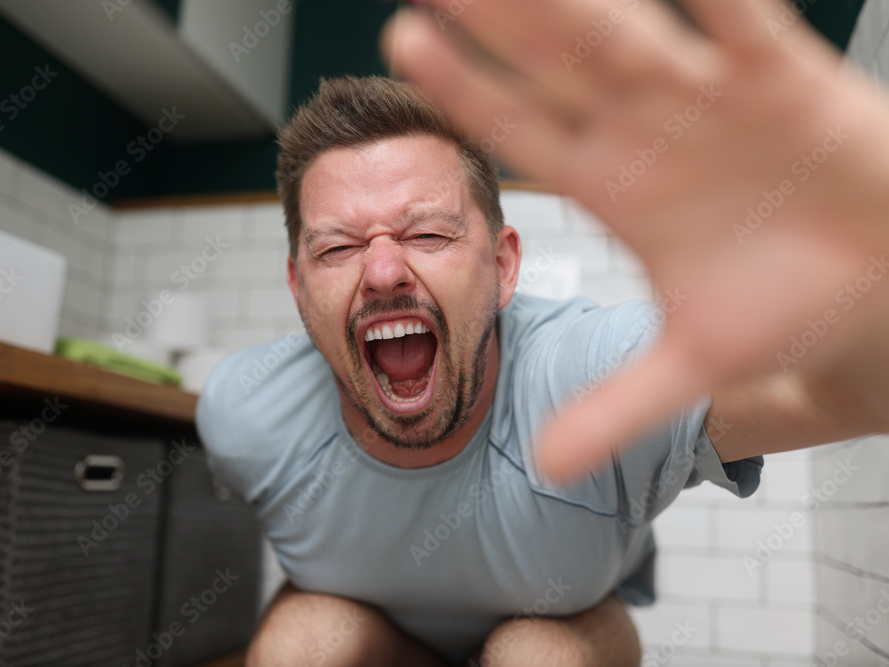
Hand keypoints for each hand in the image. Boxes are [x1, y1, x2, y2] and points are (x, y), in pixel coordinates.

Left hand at [382, 0, 888, 478]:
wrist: (883, 286)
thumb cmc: (788, 308)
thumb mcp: (694, 365)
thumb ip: (616, 408)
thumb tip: (548, 466)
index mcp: (615, 188)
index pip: (522, 129)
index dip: (467, 89)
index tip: (407, 43)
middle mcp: (649, 131)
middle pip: (556, 63)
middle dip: (497, 17)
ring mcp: (710, 98)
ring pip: (628, 29)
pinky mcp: (785, 78)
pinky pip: (741, 17)